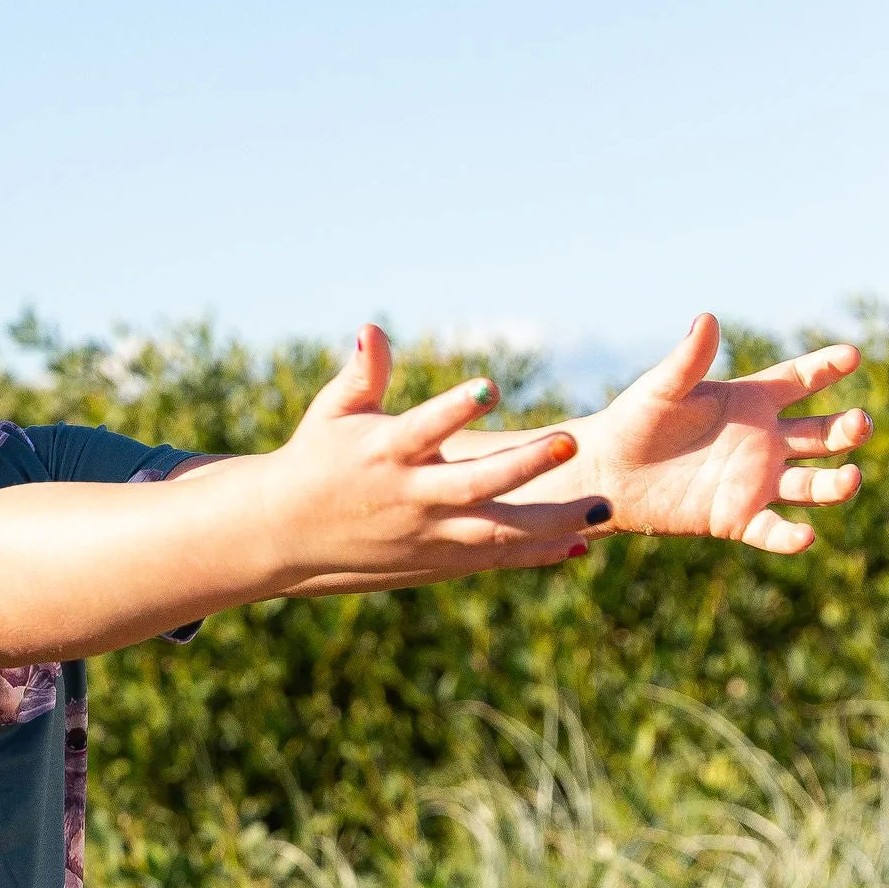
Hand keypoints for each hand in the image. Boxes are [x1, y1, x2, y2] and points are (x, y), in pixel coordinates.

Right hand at [266, 324, 603, 583]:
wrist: (286, 533)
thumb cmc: (316, 458)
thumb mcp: (332, 412)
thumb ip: (362, 373)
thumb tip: (371, 329)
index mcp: (385, 452)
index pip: (424, 427)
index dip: (455, 408)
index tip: (490, 385)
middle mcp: (411, 495)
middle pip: (473, 484)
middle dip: (523, 466)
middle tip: (568, 440)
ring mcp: (426, 532)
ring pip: (494, 531)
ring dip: (550, 522)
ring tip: (602, 506)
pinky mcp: (435, 557)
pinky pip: (493, 557)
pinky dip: (535, 554)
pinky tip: (580, 544)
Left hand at [564, 313, 869, 553]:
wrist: (608, 474)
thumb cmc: (634, 423)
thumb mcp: (661, 389)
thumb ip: (688, 360)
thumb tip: (706, 319)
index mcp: (752, 400)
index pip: (801, 380)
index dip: (827, 366)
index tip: (852, 355)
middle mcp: (764, 440)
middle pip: (821, 434)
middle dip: (846, 430)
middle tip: (859, 424)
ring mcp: (756, 481)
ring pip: (811, 483)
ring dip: (835, 483)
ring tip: (850, 478)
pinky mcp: (738, 518)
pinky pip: (772, 529)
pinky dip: (790, 537)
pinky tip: (805, 537)